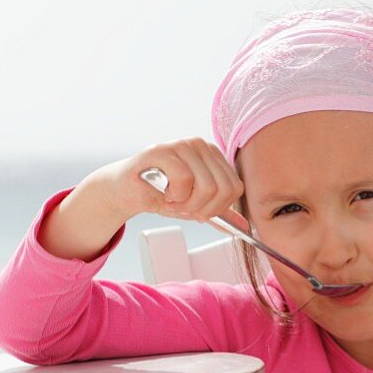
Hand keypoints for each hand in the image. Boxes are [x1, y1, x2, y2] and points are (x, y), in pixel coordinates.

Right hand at [96, 138, 248, 228]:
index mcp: (213, 155)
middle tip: (181, 205)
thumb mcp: (195, 206)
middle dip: (201, 209)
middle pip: (223, 190)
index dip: (216, 208)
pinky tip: (163, 193)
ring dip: (186, 204)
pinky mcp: (162, 150)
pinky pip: (184, 181)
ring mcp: (181, 145)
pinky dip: (174, 196)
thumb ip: (219, 214)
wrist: (127, 191)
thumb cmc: (161, 195)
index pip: (234, 188)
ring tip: (171, 199)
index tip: (196, 208)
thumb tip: (245, 228)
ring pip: (206, 188)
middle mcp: (200, 145)